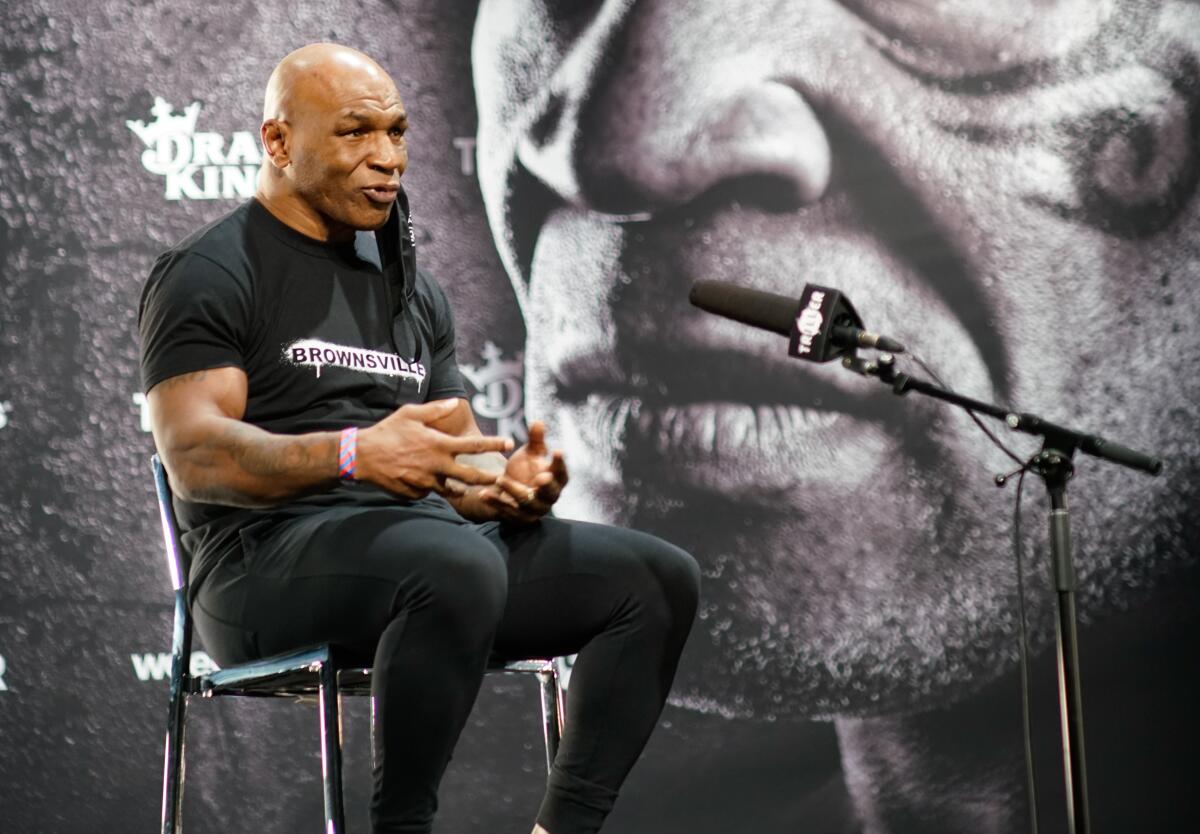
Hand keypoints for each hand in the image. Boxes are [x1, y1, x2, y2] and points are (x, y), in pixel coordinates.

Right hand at [356, 399, 512, 498]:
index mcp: (439, 445)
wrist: (362, 456)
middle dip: (488, 478)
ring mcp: (427, 482)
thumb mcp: (410, 414)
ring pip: (449, 487)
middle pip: (471, 475)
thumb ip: (435, 409)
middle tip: (500, 479)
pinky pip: (428, 491)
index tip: (509, 442)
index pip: (473, 444)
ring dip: (454, 484)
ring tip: (457, 483)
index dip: (493, 443)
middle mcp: (437, 466)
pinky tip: (415, 478)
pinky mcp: (416, 494)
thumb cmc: (387, 431)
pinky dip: (428, 486)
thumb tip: (454, 403)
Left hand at [475, 420, 567, 522]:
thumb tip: (538, 422)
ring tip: (500, 479)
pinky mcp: (518, 519)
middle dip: (546, 486)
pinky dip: (494, 502)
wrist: (507, 490)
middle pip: (550, 493)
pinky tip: (483, 493)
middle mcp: (549, 497)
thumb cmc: (525, 469)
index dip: (560, 463)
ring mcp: (534, 510)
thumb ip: (535, 440)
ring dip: (512, 489)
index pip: (562, 473)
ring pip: (525, 501)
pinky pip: (506, 510)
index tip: (557, 451)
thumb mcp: (530, 454)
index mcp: (556, 480)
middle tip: (541, 477)